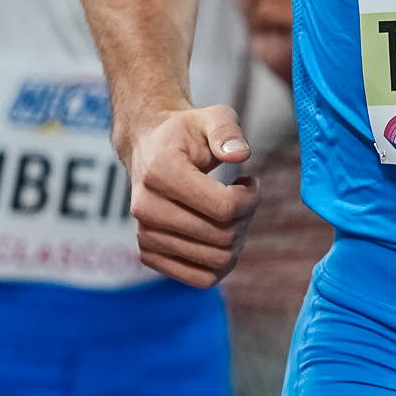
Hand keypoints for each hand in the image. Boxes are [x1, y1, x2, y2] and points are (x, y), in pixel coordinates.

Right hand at [125, 104, 257, 285]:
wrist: (147, 147)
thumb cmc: (185, 133)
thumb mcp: (211, 116)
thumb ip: (227, 130)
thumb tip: (239, 154)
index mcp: (161, 172)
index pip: (224, 208)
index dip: (250, 199)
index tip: (249, 181)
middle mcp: (146, 207)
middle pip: (223, 237)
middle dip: (246, 219)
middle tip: (243, 198)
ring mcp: (144, 233)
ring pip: (215, 262)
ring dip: (236, 242)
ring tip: (230, 214)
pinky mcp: (148, 253)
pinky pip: (199, 279)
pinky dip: (220, 263)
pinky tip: (218, 235)